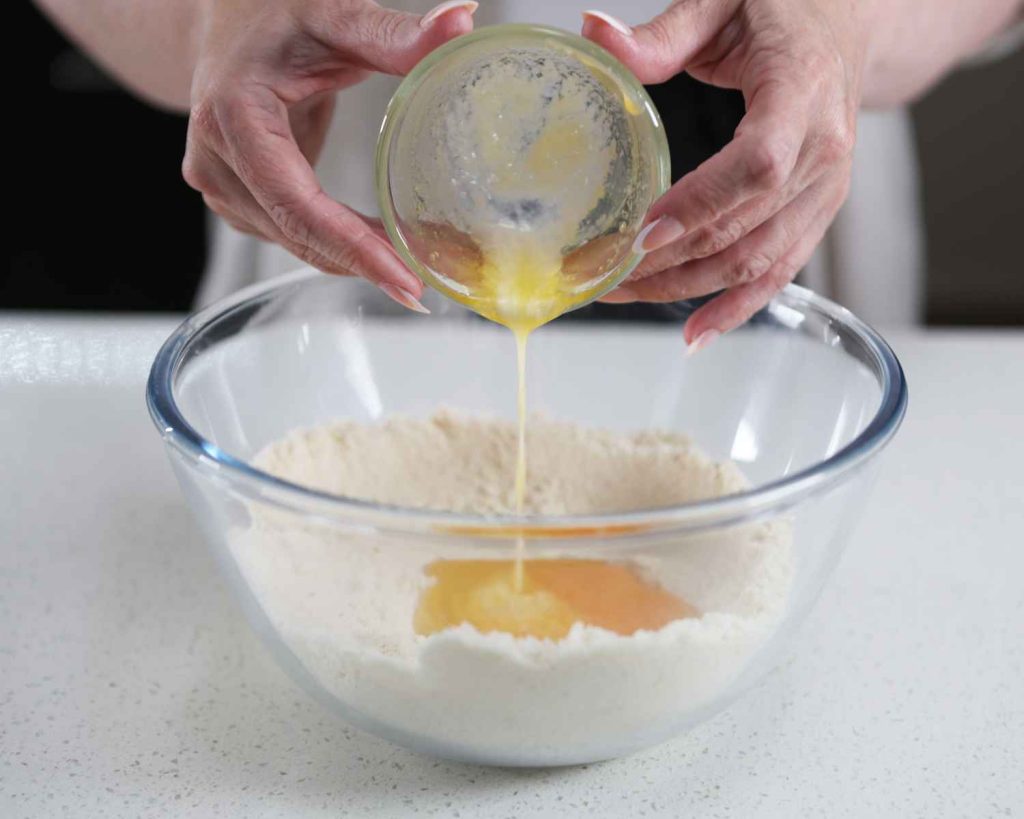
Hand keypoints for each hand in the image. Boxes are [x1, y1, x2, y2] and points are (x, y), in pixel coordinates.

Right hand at [182, 0, 477, 311]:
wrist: (222, 19)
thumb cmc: (273, 13)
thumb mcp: (334, 15)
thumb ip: (395, 31)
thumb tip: (462, 21)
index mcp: (234, 114)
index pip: (297, 202)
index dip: (353, 248)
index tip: (404, 280)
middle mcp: (216, 158)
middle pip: (297, 232)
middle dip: (363, 263)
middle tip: (424, 286)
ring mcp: (219, 183)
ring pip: (293, 240)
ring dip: (351, 256)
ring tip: (411, 264)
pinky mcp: (234, 196)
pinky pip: (290, 231)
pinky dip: (334, 242)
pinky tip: (377, 244)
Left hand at [583, 1, 865, 348]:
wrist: (852, 21)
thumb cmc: (787, 7)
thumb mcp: (723, 2)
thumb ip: (662, 33)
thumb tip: (593, 32)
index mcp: (801, 94)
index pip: (755, 165)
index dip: (700, 205)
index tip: (643, 234)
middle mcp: (823, 152)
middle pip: (745, 227)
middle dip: (671, 262)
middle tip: (605, 274)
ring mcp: (826, 189)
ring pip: (758, 260)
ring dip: (690, 289)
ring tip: (628, 297)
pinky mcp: (819, 212)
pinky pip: (780, 271)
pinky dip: (738, 307)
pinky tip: (695, 331)